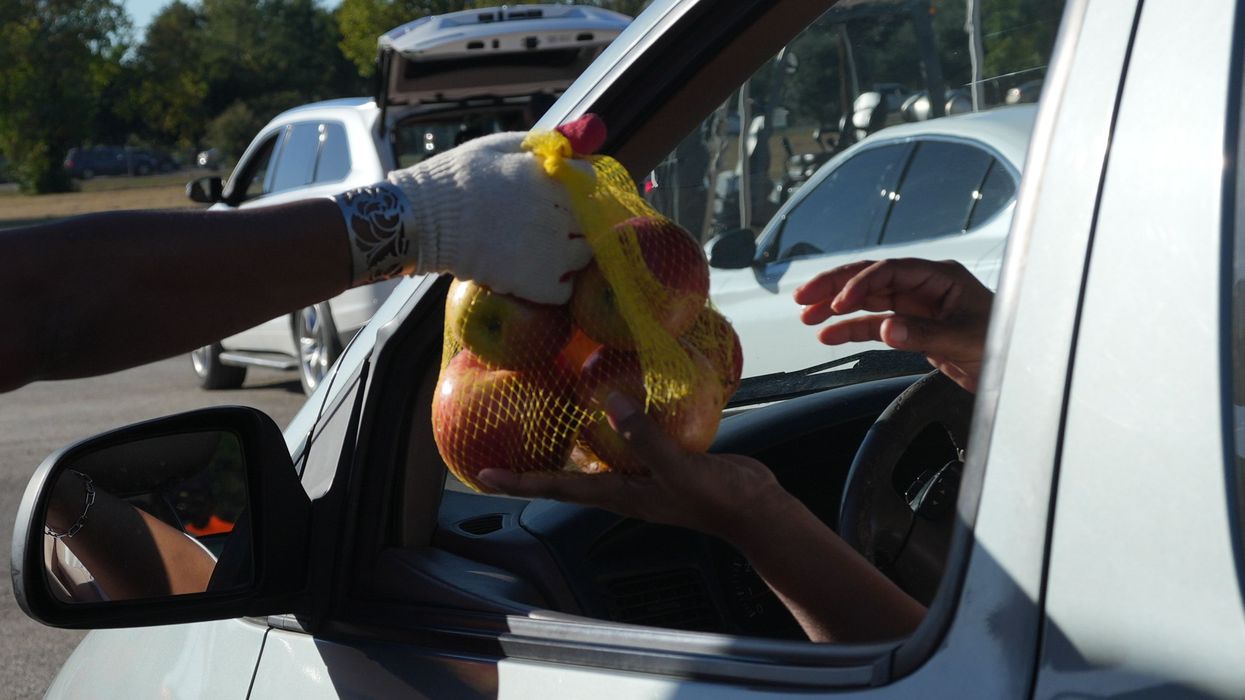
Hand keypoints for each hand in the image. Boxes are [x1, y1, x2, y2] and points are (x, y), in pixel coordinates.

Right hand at [337, 131, 593, 303]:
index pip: (591, 182)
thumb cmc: (455, 177)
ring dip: (572, 253)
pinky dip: (557, 286)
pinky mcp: (534, 282)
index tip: (567, 195)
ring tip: (547, 251)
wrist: (423, 220)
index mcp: (548, 177)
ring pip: (585, 255)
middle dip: (578, 220)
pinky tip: (538, 276)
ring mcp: (548, 251)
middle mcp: (555, 213)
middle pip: (592, 219)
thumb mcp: (497, 147)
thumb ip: (537, 145)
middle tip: (556, 225)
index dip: (581, 188)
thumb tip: (568, 145)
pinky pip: (565, 290)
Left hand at [475, 393, 786, 543]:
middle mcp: (622, 486)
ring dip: (567, 443)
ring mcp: (641, 474)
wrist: (755, 508)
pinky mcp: (661, 459)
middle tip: (499, 447)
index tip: (482, 477)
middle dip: (532, 465)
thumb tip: (609, 401)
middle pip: (565, 477)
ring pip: (593, 458)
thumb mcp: (679, 468)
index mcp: (618, 495)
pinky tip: (612, 403)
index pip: (557, 488)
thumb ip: (644, 437)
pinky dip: (611, 425)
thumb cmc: (718, 498)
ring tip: (542, 420)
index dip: (519, 482)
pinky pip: (625, 441)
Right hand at [794, 258, 992, 391]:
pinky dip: (851, 330)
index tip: (837, 303)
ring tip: (807, 316)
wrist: (1021, 372)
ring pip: (867, 302)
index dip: (859, 284)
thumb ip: (923, 335)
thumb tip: (886, 329)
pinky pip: (874, 325)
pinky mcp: (913, 330)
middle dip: (835, 286)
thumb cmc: (1005, 345)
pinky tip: (830, 336)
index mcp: (940, 276)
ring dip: (836, 308)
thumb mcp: (965, 340)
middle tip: (804, 297)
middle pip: (871, 279)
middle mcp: (925, 287)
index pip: (889, 271)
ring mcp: (917, 308)